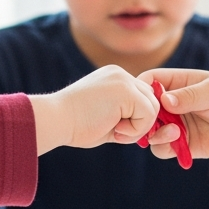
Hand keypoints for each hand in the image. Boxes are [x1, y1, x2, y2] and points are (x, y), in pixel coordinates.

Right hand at [32, 65, 158, 154]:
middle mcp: (121, 74)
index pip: (142, 96)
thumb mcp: (105, 116)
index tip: (119, 130)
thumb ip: (126, 116)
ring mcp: (123, 80)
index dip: (137, 117)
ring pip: (153, 107)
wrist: (55, 120)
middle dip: (141, 122)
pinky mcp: (126, 91)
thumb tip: (149, 127)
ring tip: (117, 133)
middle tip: (119, 134)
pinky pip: (148, 114)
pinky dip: (136, 130)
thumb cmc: (74, 125)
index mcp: (114, 77)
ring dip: (139, 127)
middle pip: (151, 100)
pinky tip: (116, 131)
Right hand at [135, 68, 208, 164]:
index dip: (141, 88)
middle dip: (144, 115)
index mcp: (177, 82)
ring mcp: (173, 124)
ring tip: (173, 132)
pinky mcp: (179, 143)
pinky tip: (178, 143)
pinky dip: (165, 147)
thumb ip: (189, 95)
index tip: (141, 98)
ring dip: (155, 133)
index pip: (150, 81)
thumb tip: (164, 100)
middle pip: (144, 108)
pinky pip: (162, 148)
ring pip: (150, 130)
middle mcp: (170, 103)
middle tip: (154, 121)